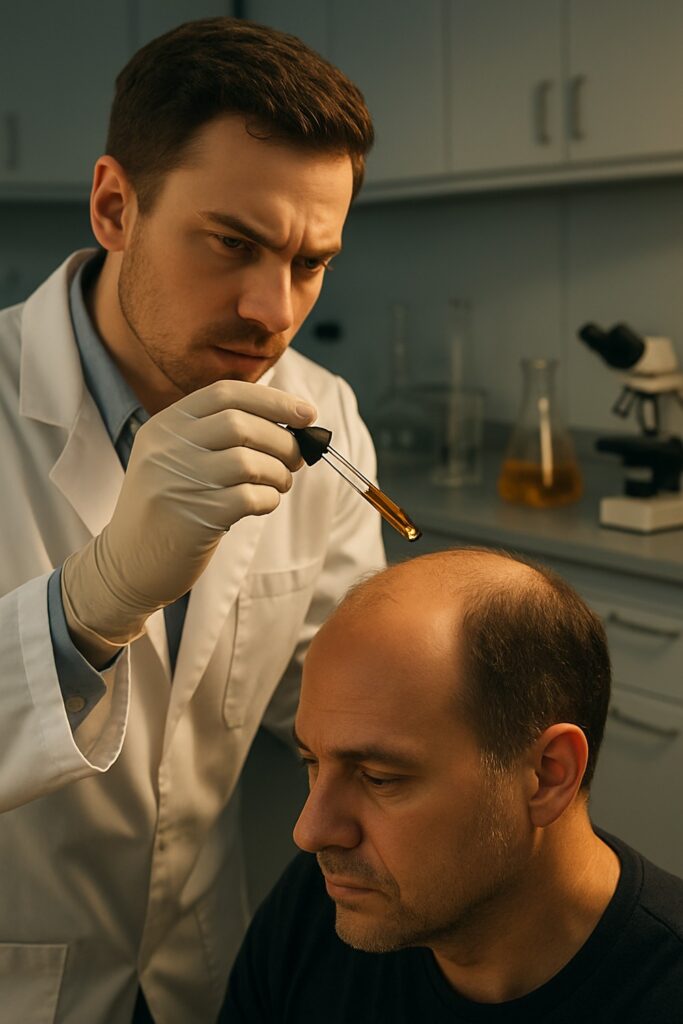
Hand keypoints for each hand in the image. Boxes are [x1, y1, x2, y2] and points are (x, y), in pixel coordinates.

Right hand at [61, 380, 315, 657]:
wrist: (127, 565)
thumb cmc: (168, 509)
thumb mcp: (176, 458)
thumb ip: (219, 435)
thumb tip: (291, 423)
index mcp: (164, 425)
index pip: (226, 394)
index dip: (273, 400)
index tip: (307, 413)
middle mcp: (167, 448)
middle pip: (241, 424)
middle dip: (282, 439)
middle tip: (297, 457)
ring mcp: (177, 482)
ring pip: (249, 461)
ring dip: (279, 472)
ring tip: (281, 484)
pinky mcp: (194, 518)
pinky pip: (250, 497)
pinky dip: (269, 499)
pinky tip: (264, 504)